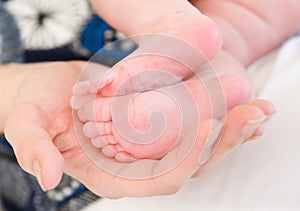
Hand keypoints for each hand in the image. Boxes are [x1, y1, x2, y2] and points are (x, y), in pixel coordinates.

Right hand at [3, 61, 273, 197]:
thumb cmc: (33, 110)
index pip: (157, 179)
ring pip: (195, 147)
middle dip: (223, 143)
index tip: (208, 127)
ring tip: (258, 109)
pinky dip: (215, 118)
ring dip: (228, 130)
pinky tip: (236, 105)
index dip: (185, 158)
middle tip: (254, 115)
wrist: (42, 94)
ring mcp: (145, 147)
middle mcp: (132, 166)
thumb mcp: (26, 126)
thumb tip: (46, 177)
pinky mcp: (151, 127)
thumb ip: (34, 150)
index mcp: (108, 175)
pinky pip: (188, 127)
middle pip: (187, 164)